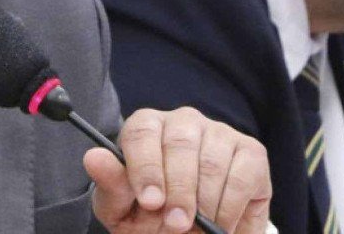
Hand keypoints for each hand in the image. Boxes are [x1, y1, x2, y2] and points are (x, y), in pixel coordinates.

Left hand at [85, 107, 271, 232]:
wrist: (186, 230)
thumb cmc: (149, 214)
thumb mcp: (122, 208)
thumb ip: (110, 184)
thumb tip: (93, 157)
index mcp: (146, 126)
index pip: (142, 133)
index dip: (146, 168)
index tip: (150, 202)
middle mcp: (183, 121)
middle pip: (180, 145)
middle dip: (178, 192)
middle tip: (176, 224)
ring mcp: (219, 132)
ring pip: (211, 163)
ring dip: (203, 204)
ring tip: (196, 228)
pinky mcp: (250, 151)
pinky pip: (241, 175)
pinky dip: (229, 207)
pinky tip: (219, 224)